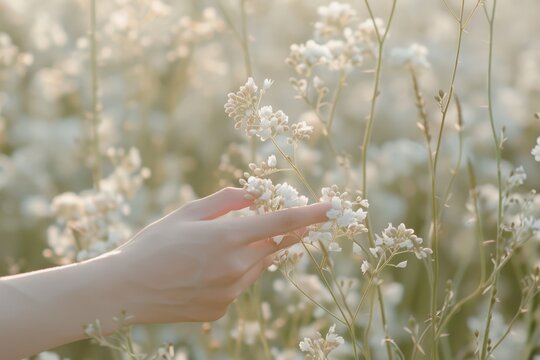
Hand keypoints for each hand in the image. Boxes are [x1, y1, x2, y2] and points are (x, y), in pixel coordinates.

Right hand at [113, 187, 330, 323]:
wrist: (126, 289)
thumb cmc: (153, 244)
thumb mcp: (187, 213)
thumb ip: (226, 201)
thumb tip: (255, 194)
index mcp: (227, 238)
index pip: (282, 223)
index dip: (311, 214)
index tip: (332, 208)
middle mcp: (235, 267)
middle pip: (275, 245)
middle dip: (282, 233)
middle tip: (278, 223)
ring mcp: (230, 292)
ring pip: (258, 266)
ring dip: (252, 253)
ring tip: (217, 250)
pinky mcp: (222, 309)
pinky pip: (240, 286)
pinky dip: (234, 274)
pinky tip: (204, 273)